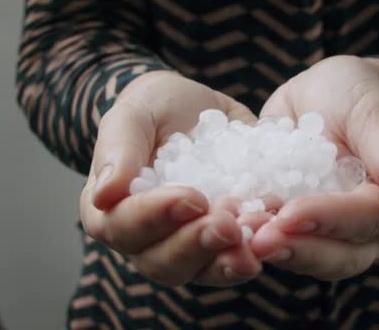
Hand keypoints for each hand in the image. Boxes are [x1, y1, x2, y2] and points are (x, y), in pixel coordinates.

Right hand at [80, 71, 266, 286]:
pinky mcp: (221, 245)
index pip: (123, 226)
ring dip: (228, 259)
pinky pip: (235, 259)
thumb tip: (104, 194)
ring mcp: (185, 247)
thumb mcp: (136, 111)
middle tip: (227, 224)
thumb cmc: (157, 107)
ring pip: (201, 271)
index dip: (155, 217)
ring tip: (257, 237)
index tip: (190, 197)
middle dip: (196, 244)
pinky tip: (274, 234)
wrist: (197, 109)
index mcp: (110, 210)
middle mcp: (144, 239)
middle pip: (162, 261)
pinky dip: (255, 251)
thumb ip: (117, 147)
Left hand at [251, 55, 378, 280]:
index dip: (331, 219)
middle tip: (257, 240)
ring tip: (236, 239)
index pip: (367, 218)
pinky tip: (224, 228)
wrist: (322, 94)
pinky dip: (252, 237)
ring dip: (273, 250)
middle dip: (298, 248)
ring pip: (307, 255)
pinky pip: (276, 239)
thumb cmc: (356, 95)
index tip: (293, 214)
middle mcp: (363, 227)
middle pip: (340, 254)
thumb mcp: (373, 112)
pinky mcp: (293, 225)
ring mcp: (327, 231)